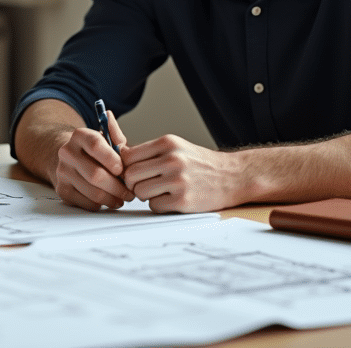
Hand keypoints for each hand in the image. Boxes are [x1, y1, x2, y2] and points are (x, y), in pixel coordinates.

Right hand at [52, 110, 134, 210]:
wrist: (70, 158)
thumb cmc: (94, 150)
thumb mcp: (106, 138)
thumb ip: (117, 138)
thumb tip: (124, 146)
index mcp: (80, 136)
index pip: (95, 145)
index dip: (112, 159)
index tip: (122, 170)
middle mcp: (68, 152)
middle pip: (95, 174)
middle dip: (117, 187)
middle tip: (129, 193)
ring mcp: (63, 172)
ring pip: (92, 192)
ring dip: (112, 199)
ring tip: (122, 199)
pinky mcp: (62, 189)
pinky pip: (86, 203)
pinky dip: (101, 205)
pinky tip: (107, 200)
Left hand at [119, 134, 241, 212]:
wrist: (232, 176)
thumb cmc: (200, 163)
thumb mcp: (176, 147)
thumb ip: (150, 152)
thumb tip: (117, 157)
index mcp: (167, 143)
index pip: (128, 156)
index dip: (126, 167)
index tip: (132, 172)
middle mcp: (172, 159)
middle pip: (130, 176)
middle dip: (133, 183)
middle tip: (144, 185)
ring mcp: (178, 180)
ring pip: (139, 192)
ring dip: (145, 195)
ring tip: (160, 191)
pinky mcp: (183, 200)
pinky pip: (154, 206)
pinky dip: (159, 205)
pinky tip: (171, 199)